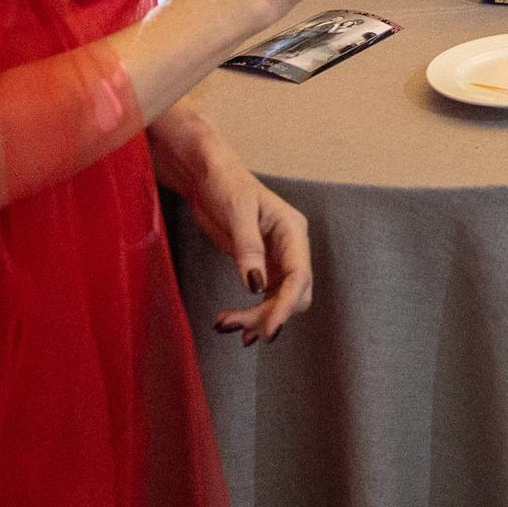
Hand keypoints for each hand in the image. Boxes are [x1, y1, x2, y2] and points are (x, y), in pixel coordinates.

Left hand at [148, 93, 312, 343]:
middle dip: (267, 314)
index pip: (299, 276)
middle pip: (293, 294)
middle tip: (233, 327)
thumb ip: (248, 247)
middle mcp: (291, 248)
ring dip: (257, 318)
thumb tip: (255, 285)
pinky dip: (252, 313)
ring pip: (278, 300)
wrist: (207, 177)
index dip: (286, 305)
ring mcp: (277, 259)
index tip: (269, 329)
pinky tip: (233, 324)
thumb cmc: (225, 184)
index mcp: (293, 231)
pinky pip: (264, 298)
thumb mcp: (237, 212)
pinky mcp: (261, 266)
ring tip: (225, 326)